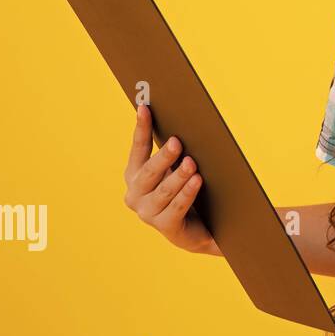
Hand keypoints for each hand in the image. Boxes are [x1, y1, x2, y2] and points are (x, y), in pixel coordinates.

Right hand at [123, 104, 217, 254]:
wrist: (199, 228)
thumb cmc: (186, 191)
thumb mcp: (176, 169)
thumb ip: (175, 153)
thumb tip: (186, 123)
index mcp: (135, 175)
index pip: (138, 148)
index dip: (142, 128)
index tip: (144, 107)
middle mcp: (135, 194)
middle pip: (149, 171)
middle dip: (164, 156)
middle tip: (178, 142)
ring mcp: (147, 213)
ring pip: (164, 191)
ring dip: (178, 176)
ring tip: (192, 163)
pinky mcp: (165, 227)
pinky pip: (176, 208)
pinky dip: (187, 193)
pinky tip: (197, 181)